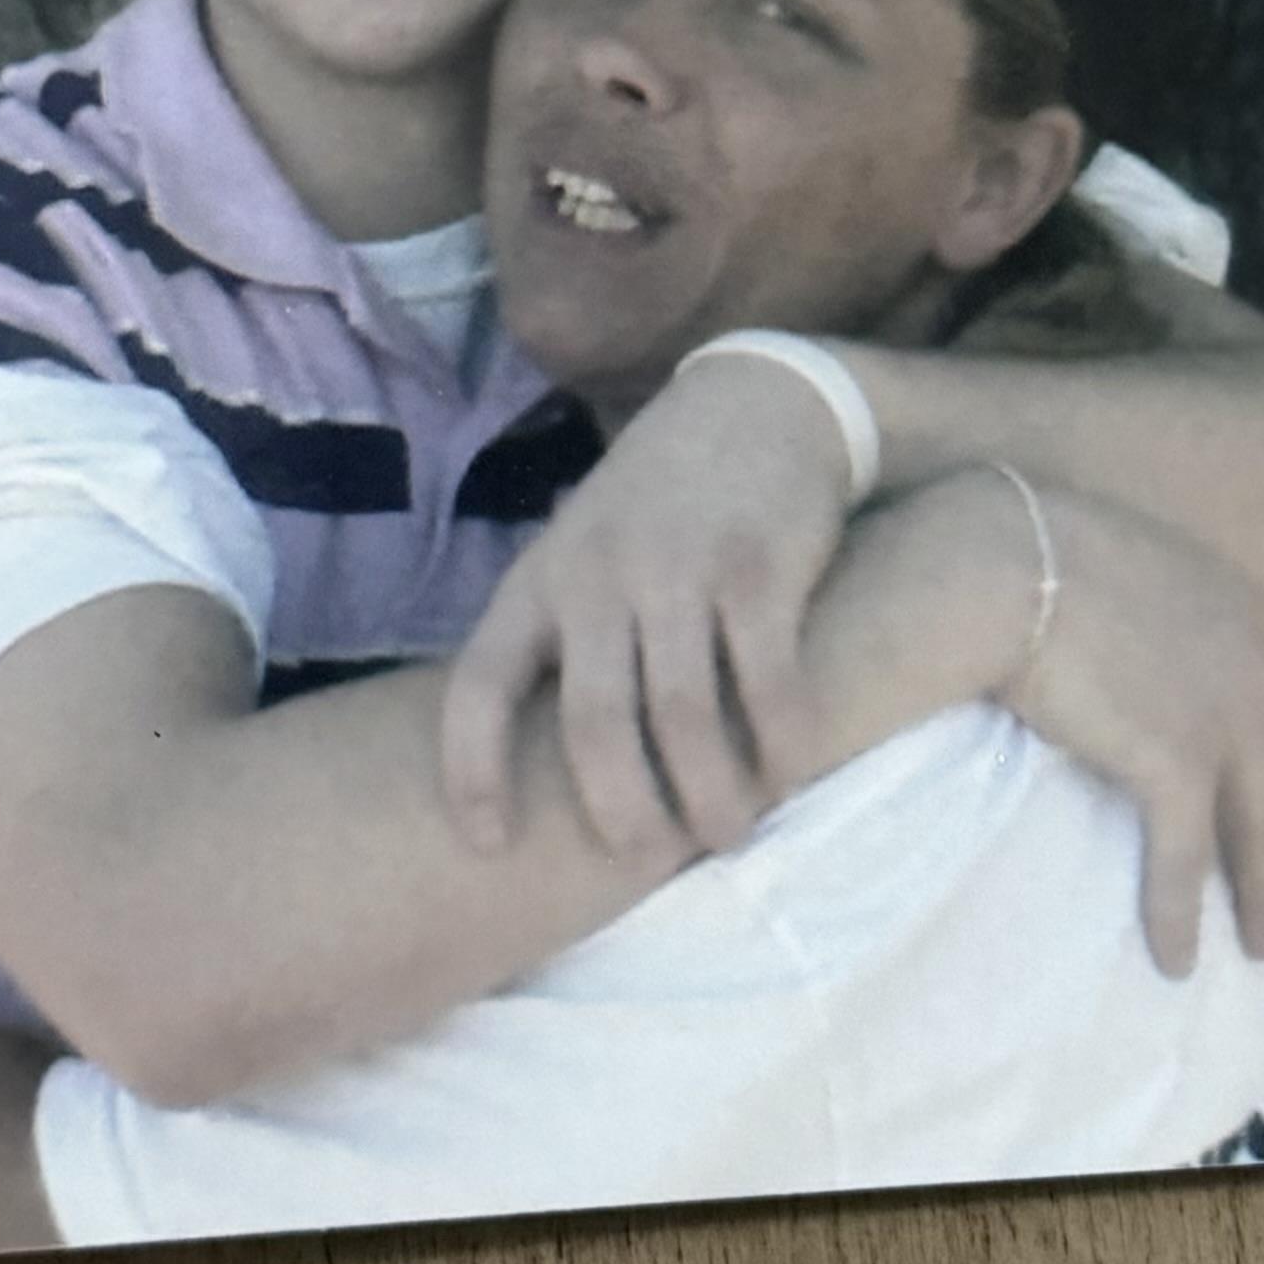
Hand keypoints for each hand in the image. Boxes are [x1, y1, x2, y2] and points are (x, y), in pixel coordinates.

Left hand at [437, 355, 859, 861]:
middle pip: (593, 721)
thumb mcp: (583, 550)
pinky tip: (790, 768)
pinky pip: (767, 680)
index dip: (473, 771)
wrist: (758, 403)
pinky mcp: (759, 567)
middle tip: (646, 860)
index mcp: (540, 580)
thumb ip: (558, 635)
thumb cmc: (660, 503)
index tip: (488, 845)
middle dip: (620, 807)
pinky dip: (779, 739)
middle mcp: (599, 575)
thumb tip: (526, 760)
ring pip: (683, 714)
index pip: (478, 684)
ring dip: (707, 792)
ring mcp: (680, 569)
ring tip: (729, 834)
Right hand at [987, 478, 1263, 979]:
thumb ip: (1133, 615)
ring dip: (1259, 895)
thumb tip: (1104, 654)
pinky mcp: (1177, 759)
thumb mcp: (1108, 570)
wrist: (1000, 558)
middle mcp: (1249, 663)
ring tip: (1255, 947)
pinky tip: (1178, 957)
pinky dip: (1179, 911)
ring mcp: (1222, 713)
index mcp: (1232, 610)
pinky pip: (1186, 857)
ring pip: (1260, 828)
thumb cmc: (1020, 551)